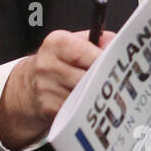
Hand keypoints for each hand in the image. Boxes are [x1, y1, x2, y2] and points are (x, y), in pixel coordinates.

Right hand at [0, 27, 115, 149]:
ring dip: (99, 96)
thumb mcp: (74, 43)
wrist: (29, 86)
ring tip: (108, 93)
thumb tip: (118, 46)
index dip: (105, 61)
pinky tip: (91, 104)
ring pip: (85, 95)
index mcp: (56, 43)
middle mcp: (48, 65)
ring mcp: (47, 88)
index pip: (86, 53)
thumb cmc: (58, 62)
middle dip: (105, 80)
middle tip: (122, 83)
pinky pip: (78, 109)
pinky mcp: (49, 108)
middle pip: (87, 77)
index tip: (119, 66)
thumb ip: (98, 41)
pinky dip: (87, 108)